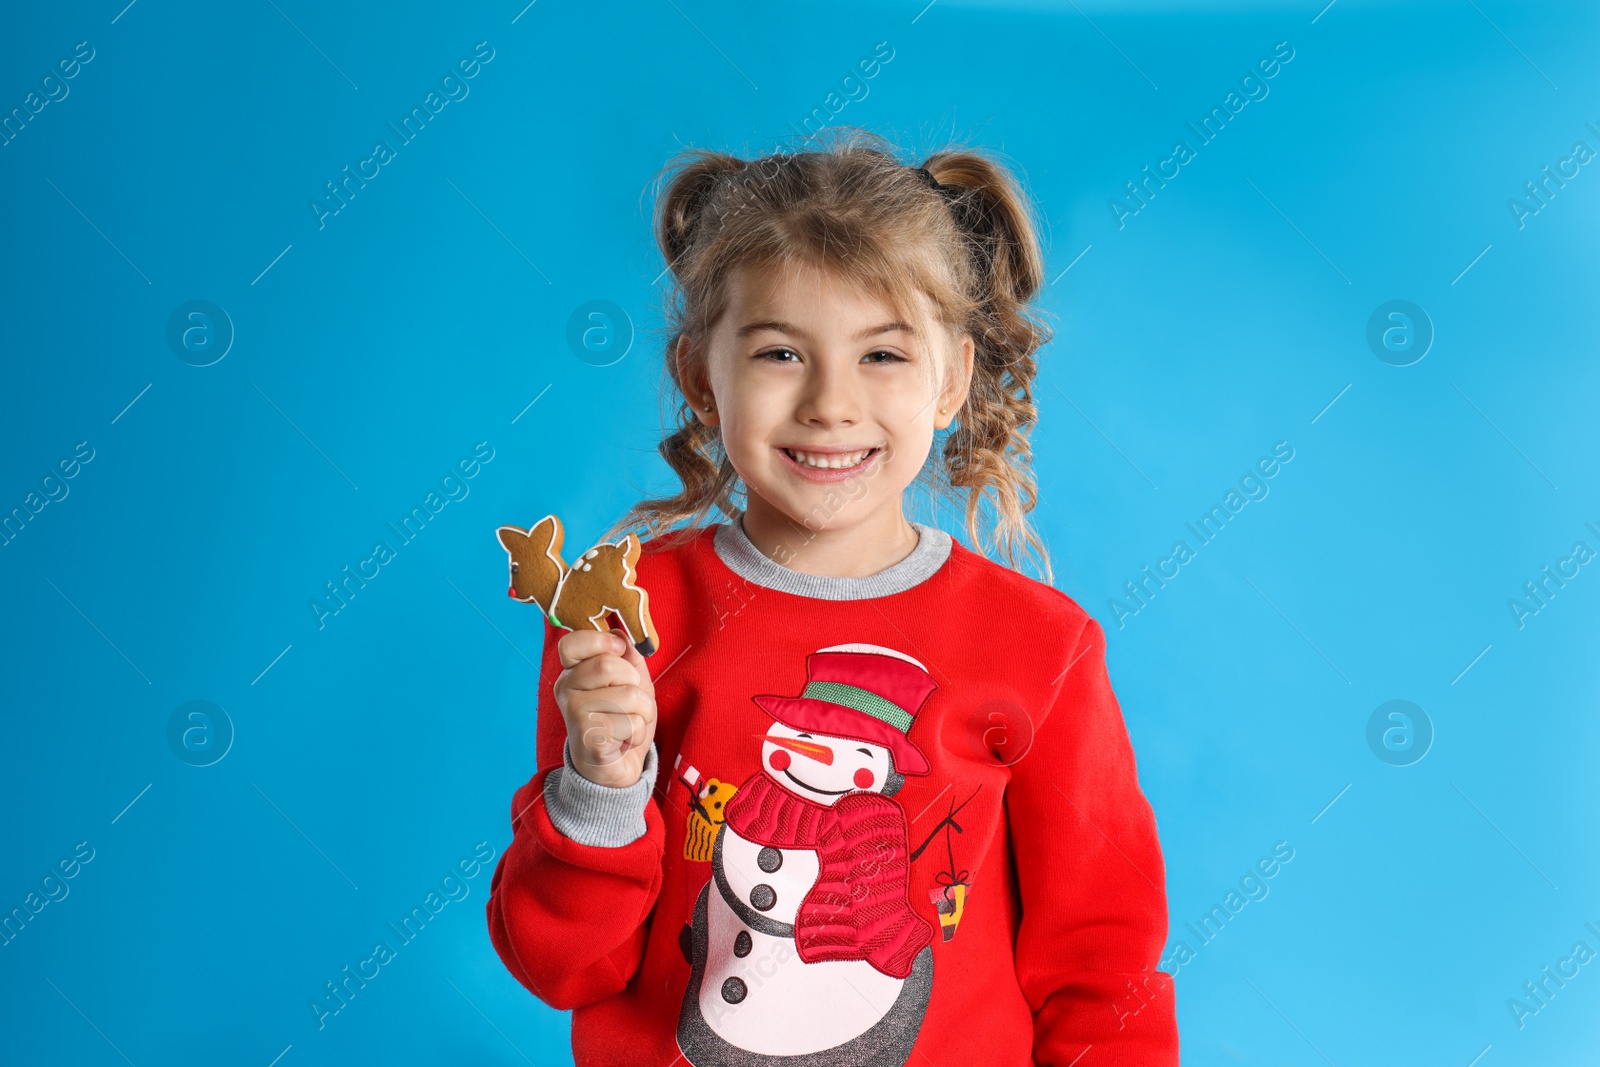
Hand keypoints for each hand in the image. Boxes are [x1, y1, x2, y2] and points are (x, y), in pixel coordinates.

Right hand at [553, 626, 656, 788]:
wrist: (613, 767)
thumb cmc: (621, 719)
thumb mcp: (629, 681)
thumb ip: (626, 655)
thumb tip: (621, 633)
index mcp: (573, 672)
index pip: (571, 643)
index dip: (601, 641)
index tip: (619, 649)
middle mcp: (566, 690)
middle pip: (609, 665)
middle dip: (636, 683)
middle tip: (631, 701)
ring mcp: (574, 716)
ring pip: (629, 696)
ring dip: (644, 712)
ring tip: (630, 723)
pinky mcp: (589, 740)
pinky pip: (632, 724)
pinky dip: (638, 733)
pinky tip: (624, 741)